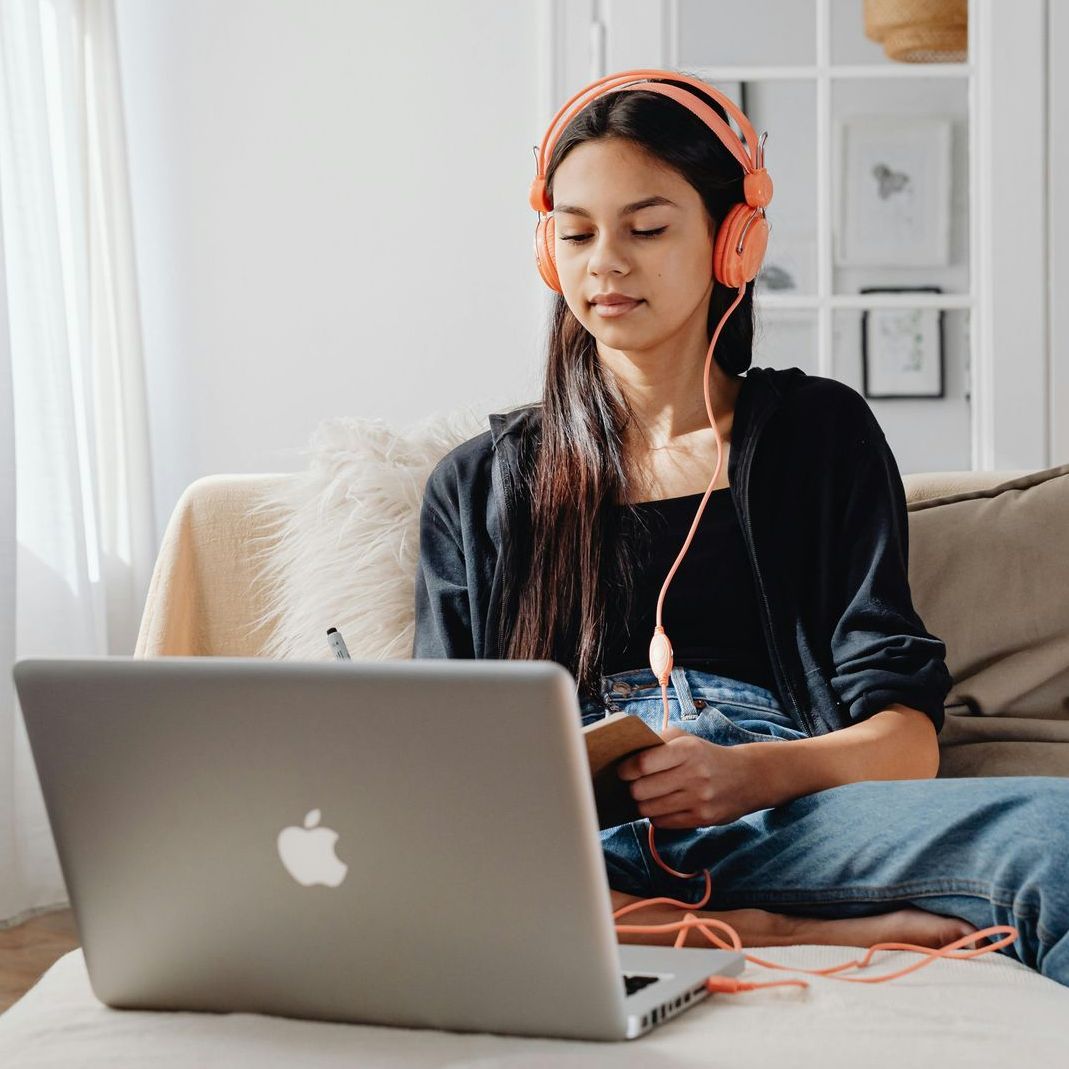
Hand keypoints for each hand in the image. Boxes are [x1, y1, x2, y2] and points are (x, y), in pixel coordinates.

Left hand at [616, 726, 760, 828]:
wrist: (747, 777)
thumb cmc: (706, 756)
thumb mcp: (685, 739)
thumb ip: (656, 742)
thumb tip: (626, 755)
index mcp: (687, 749)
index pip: (643, 764)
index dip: (627, 769)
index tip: (623, 771)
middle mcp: (694, 774)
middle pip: (641, 790)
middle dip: (633, 789)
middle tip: (636, 785)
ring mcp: (699, 799)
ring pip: (649, 810)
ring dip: (643, 804)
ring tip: (648, 796)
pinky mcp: (702, 819)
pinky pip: (663, 823)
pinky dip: (656, 816)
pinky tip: (663, 806)